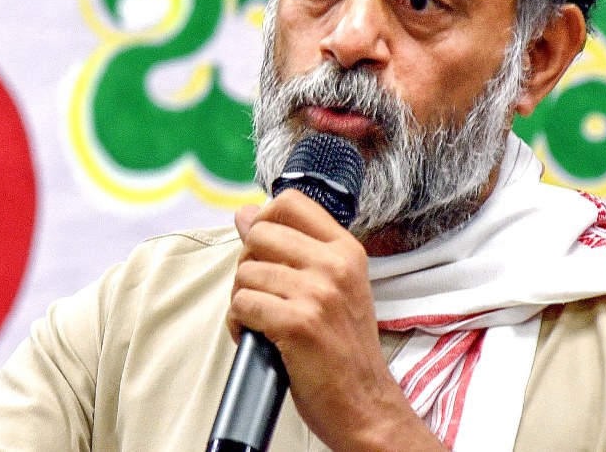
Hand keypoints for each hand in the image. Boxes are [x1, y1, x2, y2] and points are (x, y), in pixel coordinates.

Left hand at [227, 193, 447, 451]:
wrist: (365, 404)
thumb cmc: (345, 349)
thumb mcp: (335, 287)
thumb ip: (294, 248)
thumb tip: (245, 214)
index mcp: (346, 250)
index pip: (289, 202)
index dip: (264, 220)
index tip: (265, 249)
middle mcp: (334, 265)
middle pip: (259, 233)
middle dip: (249, 264)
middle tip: (263, 294)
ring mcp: (317, 293)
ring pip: (245, 272)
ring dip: (242, 299)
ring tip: (263, 321)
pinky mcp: (297, 323)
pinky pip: (242, 304)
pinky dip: (240, 325)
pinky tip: (259, 338)